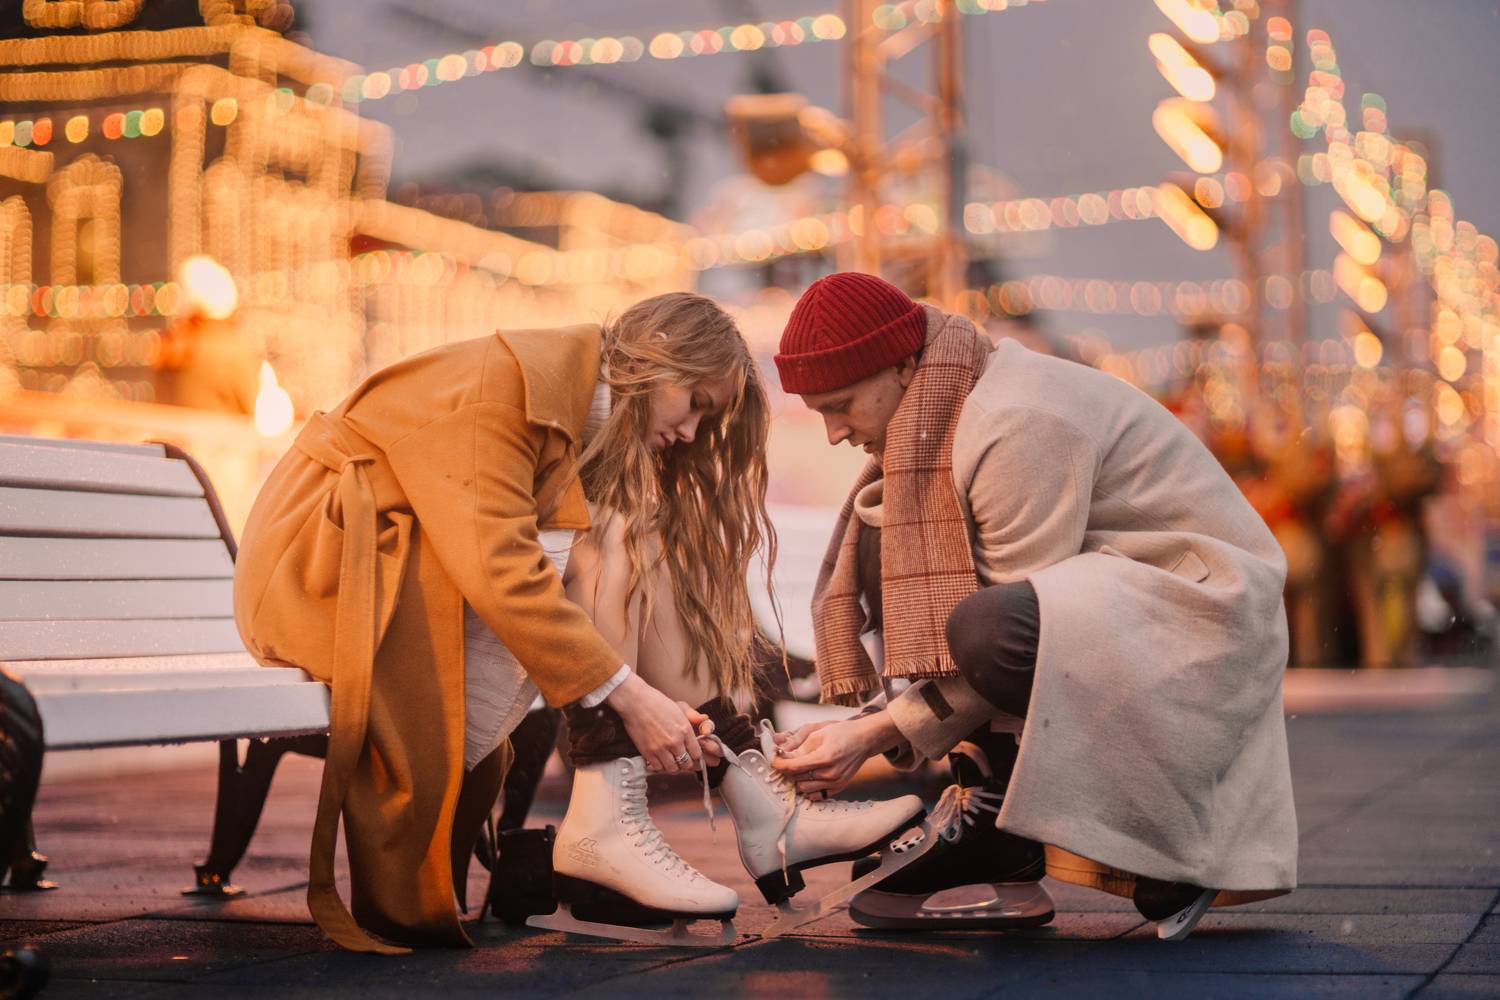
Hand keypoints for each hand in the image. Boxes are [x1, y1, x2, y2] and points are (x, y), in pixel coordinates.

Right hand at [605, 674, 706, 773]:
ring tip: (670, 759)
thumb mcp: (679, 706)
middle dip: (685, 762)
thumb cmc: (657, 702)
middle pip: (686, 764)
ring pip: (673, 768)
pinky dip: (660, 766)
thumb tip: (705, 720)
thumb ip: (694, 716)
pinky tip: (659, 759)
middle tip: (681, 758)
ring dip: (673, 765)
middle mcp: (675, 741)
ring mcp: (661, 748)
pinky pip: (658, 768)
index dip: (695, 756)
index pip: (697, 753)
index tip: (691, 754)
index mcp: (685, 730)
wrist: (635, 702)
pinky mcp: (648, 752)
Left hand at [771, 712, 895, 794]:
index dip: (779, 764)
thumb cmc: (842, 733)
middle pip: (797, 778)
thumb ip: (799, 746)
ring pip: (804, 788)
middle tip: (785, 759)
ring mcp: (835, 783)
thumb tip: (781, 753)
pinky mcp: (839, 788)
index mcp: (824, 758)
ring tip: (799, 766)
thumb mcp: (819, 733)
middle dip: (787, 769)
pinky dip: (809, 787)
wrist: (865, 740)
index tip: (772, 759)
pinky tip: (809, 776)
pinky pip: (816, 795)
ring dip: (797, 779)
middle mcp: (830, 774)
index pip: (793, 767)